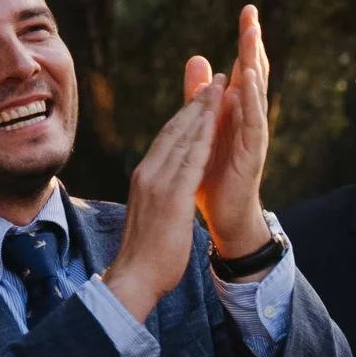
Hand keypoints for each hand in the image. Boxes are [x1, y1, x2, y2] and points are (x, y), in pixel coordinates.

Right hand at [104, 74, 224, 319]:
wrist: (134, 276)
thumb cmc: (147, 254)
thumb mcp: (153, 216)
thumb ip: (160, 197)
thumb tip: (166, 192)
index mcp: (145, 177)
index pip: (168, 140)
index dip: (186, 116)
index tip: (202, 97)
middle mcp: (148, 173)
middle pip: (175, 130)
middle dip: (196, 103)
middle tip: (215, 80)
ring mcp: (157, 183)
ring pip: (183, 138)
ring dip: (203, 111)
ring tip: (220, 88)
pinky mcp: (170, 196)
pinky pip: (191, 161)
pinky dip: (203, 137)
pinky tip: (217, 122)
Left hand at [193, 5, 273, 259]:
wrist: (226, 216)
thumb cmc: (216, 174)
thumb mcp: (205, 126)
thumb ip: (201, 94)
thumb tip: (200, 57)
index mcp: (237, 110)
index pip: (245, 67)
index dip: (246, 40)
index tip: (247, 10)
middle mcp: (249, 118)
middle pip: (254, 71)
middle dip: (252, 42)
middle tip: (251, 11)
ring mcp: (253, 134)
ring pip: (256, 92)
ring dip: (254, 63)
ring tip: (252, 36)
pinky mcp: (252, 153)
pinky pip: (254, 122)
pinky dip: (252, 101)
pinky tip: (250, 80)